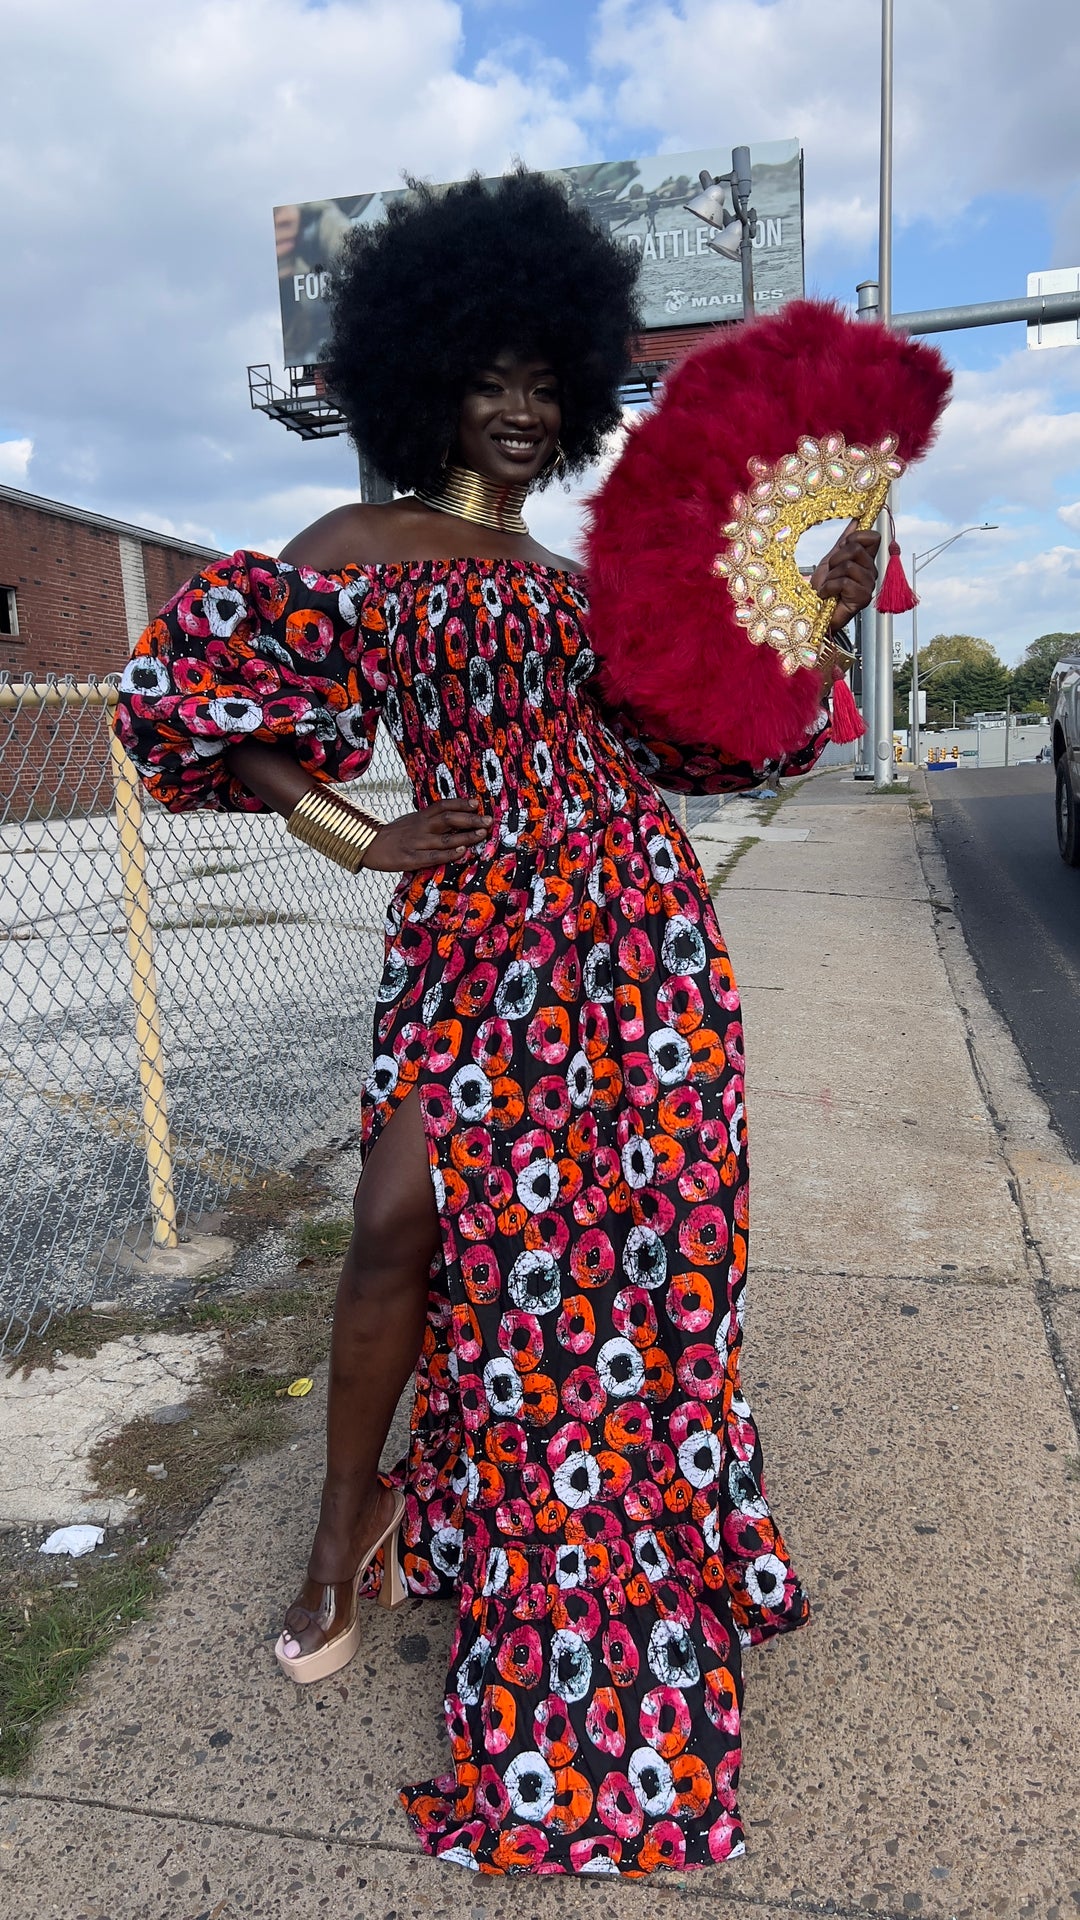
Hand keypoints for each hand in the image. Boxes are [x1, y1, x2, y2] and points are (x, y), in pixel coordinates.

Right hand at [362, 796, 491, 872]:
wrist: (367, 845)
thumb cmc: (394, 835)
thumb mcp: (411, 821)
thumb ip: (429, 820)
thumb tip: (454, 817)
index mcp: (420, 816)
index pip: (443, 806)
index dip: (461, 803)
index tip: (477, 803)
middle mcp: (420, 827)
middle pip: (448, 819)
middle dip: (471, 820)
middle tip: (488, 821)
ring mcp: (416, 843)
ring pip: (445, 838)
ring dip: (466, 836)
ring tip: (482, 834)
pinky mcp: (410, 859)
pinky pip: (433, 856)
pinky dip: (448, 854)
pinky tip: (461, 851)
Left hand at [810, 521, 880, 632]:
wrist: (814, 611)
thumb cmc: (823, 590)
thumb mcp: (831, 560)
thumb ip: (844, 542)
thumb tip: (856, 521)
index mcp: (865, 561)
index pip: (873, 537)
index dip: (856, 537)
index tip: (842, 547)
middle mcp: (870, 572)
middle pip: (857, 549)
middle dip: (836, 559)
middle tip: (831, 573)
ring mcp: (868, 585)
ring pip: (849, 565)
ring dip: (831, 576)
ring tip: (828, 586)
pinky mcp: (863, 598)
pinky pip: (844, 582)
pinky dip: (829, 588)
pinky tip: (827, 595)